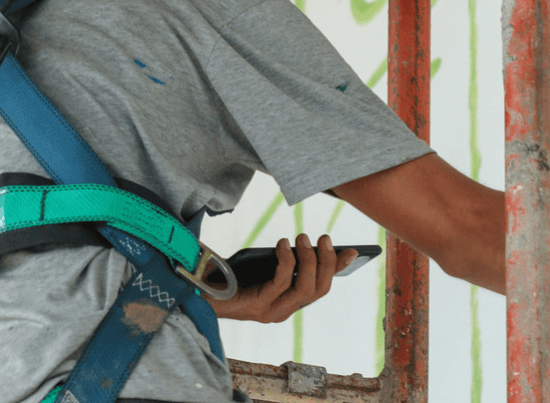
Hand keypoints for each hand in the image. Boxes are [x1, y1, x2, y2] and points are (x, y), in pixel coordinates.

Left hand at [204, 234, 358, 321]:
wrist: (197, 293)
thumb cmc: (229, 279)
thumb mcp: (263, 266)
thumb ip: (283, 260)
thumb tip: (304, 242)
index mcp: (287, 303)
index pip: (321, 288)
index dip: (338, 270)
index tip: (352, 250)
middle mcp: (284, 312)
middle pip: (319, 290)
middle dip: (327, 263)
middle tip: (323, 237)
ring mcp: (272, 312)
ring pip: (305, 289)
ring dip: (309, 261)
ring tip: (303, 238)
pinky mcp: (259, 306)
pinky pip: (282, 282)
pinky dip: (286, 261)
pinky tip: (283, 244)